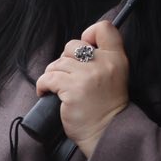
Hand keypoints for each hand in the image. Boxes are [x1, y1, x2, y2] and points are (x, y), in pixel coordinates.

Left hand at [34, 18, 130, 156]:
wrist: (106, 133)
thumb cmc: (105, 107)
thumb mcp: (114, 76)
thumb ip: (101, 59)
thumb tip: (76, 47)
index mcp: (117, 58)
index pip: (104, 28)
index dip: (89, 33)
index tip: (84, 48)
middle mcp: (104, 64)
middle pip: (72, 45)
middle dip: (65, 59)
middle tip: (69, 76)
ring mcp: (87, 76)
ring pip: (57, 63)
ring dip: (53, 75)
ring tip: (59, 88)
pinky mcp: (72, 89)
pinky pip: (48, 77)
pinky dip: (43, 85)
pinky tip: (47, 92)